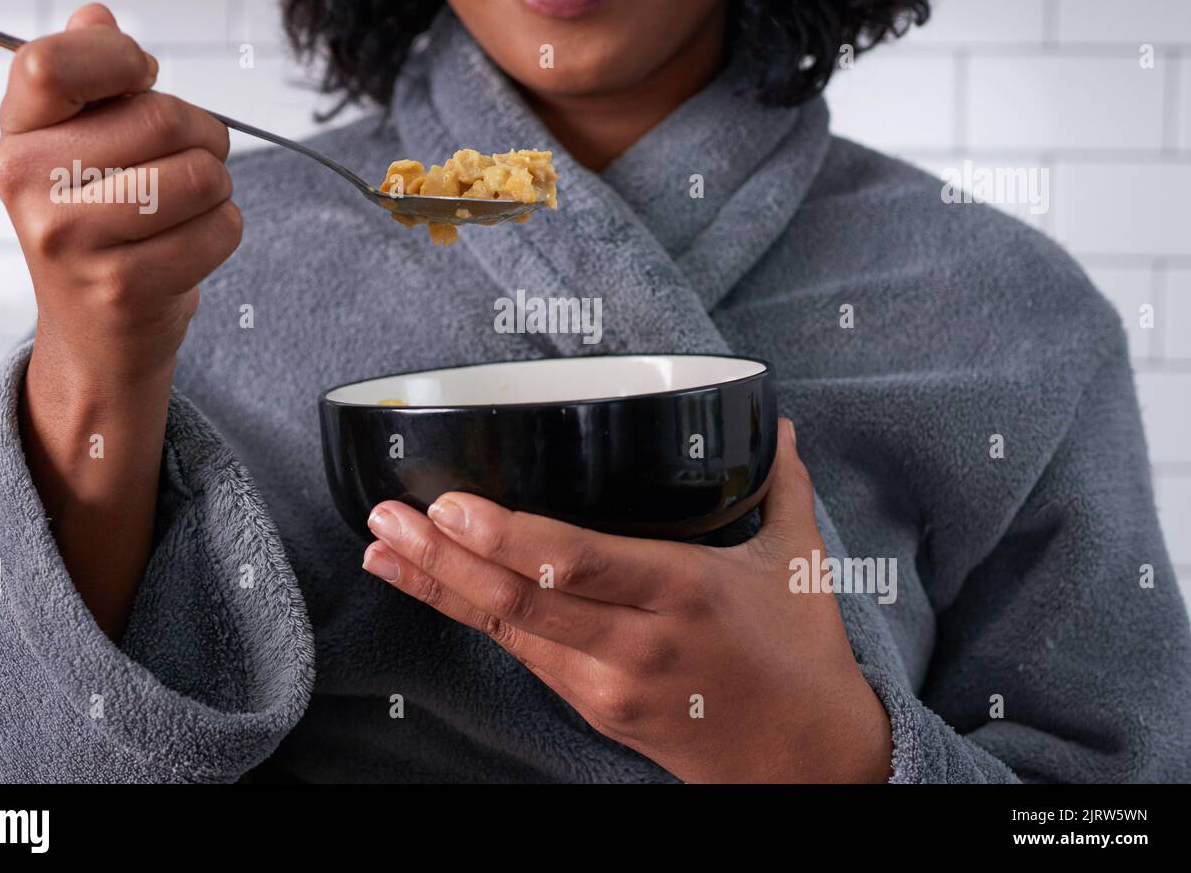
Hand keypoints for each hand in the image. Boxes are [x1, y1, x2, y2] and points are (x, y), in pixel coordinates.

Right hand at [0, 2, 238, 387]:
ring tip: (188, 206)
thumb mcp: (76, 149)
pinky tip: (190, 245)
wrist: (95, 335)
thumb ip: (87, 78)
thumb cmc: (99, 226)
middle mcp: (29, 184)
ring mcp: (73, 240)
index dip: (121, 57)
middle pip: (163, 117)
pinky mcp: (124, 287)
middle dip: (203, 133)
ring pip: (203, 174)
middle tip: (190, 158)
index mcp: (17, 137)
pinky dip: (225, 230)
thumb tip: (97, 16)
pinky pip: (221, 228)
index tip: (144, 78)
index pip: (51, 62)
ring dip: (219, 186)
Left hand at [361, 418, 892, 782]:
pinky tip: (430, 589)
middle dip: (444, 558)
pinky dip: (470, 618)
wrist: (807, 765)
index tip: (452, 506)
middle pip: (522, 599)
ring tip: (383, 550)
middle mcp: (637, 642)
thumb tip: (785, 426)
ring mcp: (610, 684)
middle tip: (389, 518)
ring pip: (508, 630)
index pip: (580, 562)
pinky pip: (523, 654)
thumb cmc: (801, 658)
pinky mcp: (595, 709)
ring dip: (438, 588)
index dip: (508, 537)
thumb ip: (784, 487)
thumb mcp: (799, 565)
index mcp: (686, 592)